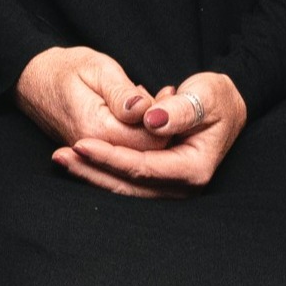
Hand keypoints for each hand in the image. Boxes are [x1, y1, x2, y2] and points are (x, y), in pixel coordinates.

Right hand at [17, 45, 175, 197]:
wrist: (32, 79)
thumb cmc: (65, 68)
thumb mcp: (97, 68)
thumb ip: (122, 92)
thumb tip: (144, 110)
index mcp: (97, 129)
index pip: (149, 141)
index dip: (165, 121)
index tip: (169, 94)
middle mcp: (95, 151)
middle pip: (147, 151)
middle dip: (161, 126)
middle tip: (166, 92)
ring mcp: (93, 155)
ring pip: (137, 152)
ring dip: (151, 128)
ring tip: (156, 96)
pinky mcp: (94, 152)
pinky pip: (125, 149)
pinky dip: (138, 131)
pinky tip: (141, 110)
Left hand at [65, 69, 248, 193]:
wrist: (226, 105)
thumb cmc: (217, 98)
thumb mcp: (205, 97)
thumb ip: (180, 111)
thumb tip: (151, 121)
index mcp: (194, 169)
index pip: (144, 168)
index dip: (111, 156)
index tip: (81, 142)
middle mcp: (182, 186)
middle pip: (129, 186)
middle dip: (92, 171)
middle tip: (60, 155)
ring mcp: (170, 186)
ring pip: (124, 188)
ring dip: (92, 173)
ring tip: (60, 158)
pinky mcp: (159, 180)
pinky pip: (126, 180)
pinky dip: (102, 170)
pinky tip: (77, 160)